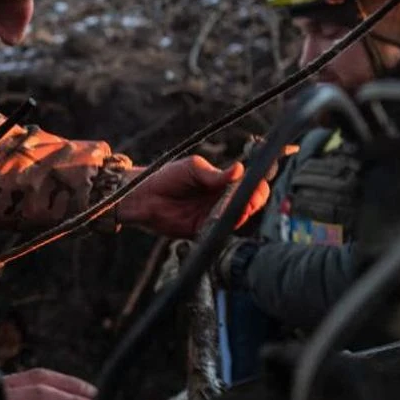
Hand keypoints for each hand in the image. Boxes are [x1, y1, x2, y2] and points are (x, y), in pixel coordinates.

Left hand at [114, 155, 270, 237]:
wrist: (143, 195)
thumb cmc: (167, 177)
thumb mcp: (193, 168)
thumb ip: (215, 174)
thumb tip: (240, 169)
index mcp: (222, 183)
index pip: (250, 185)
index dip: (257, 185)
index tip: (256, 182)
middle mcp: (222, 201)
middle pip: (249, 203)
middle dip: (253, 199)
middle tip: (247, 195)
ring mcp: (213, 216)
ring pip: (237, 218)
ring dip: (239, 212)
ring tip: (234, 204)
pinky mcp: (202, 231)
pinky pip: (218, 231)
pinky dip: (223, 225)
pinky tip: (222, 217)